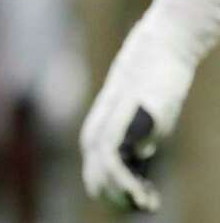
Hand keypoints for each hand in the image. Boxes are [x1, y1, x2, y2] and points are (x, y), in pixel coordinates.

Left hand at [80, 19, 195, 211]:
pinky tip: (144, 193)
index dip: (115, 195)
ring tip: (145, 203)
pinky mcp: (121, 117)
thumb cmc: (155, 82)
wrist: (160, 50)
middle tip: (146, 206)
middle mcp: (97, 129)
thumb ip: (138, 136)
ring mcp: (108, 124)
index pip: (95, 174)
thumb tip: (138, 154)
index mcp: (99, 130)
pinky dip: (125, 179)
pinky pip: (112, 155)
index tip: (143, 204)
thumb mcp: (147, 117)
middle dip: (118, 199)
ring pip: (101, 169)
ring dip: (122, 194)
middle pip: (95, 177)